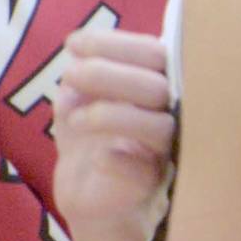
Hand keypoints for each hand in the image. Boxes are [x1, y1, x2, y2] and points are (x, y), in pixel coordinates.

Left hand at [49, 29, 174, 235]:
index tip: (73, 43)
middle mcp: (168, 116)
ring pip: (159, 127)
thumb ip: (80, 81)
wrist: (88, 196)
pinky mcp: (148, 187)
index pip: (152, 54)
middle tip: (71, 73)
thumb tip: (76, 65)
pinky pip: (142, 172)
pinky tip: (96, 156)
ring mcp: (162, 153)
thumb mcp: (78, 102)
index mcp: (157, 86)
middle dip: (108, 74)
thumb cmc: (90, 140)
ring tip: (72, 117)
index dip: (114, 44)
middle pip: (157, 87)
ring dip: (112, 115)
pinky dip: (117, 161)